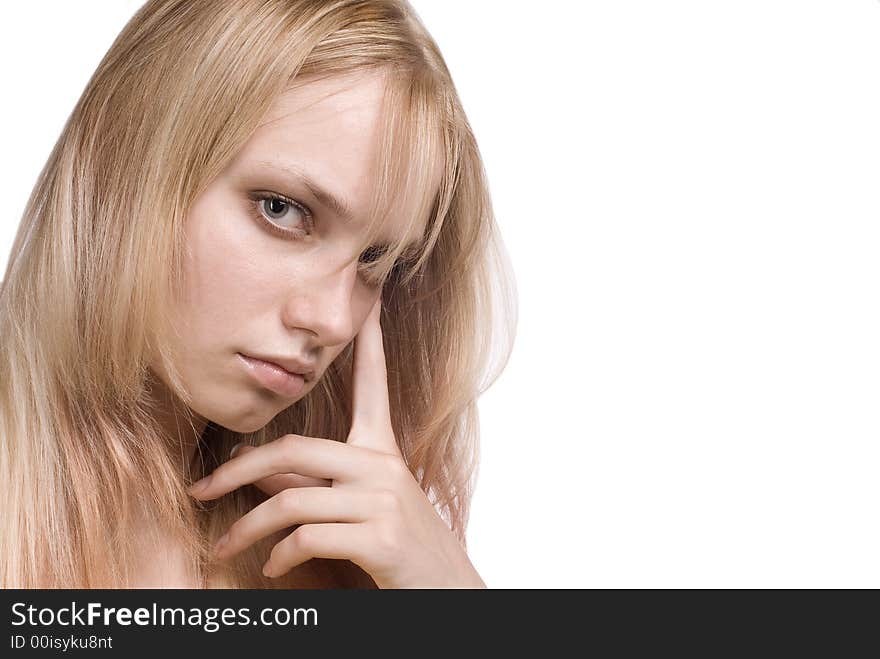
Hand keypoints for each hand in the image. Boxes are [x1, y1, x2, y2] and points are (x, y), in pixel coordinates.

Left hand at [188, 297, 485, 587]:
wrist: (447, 591)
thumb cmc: (400, 547)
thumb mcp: (361, 508)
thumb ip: (313, 486)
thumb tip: (260, 476)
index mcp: (382, 451)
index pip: (374, 386)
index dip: (372, 344)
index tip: (371, 304)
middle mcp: (383, 466)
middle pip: (293, 449)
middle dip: (236, 470)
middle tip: (200, 489)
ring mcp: (383, 500)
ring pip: (291, 502)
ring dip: (246, 529)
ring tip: (225, 548)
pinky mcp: (381, 538)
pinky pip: (307, 538)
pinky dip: (278, 555)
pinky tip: (273, 567)